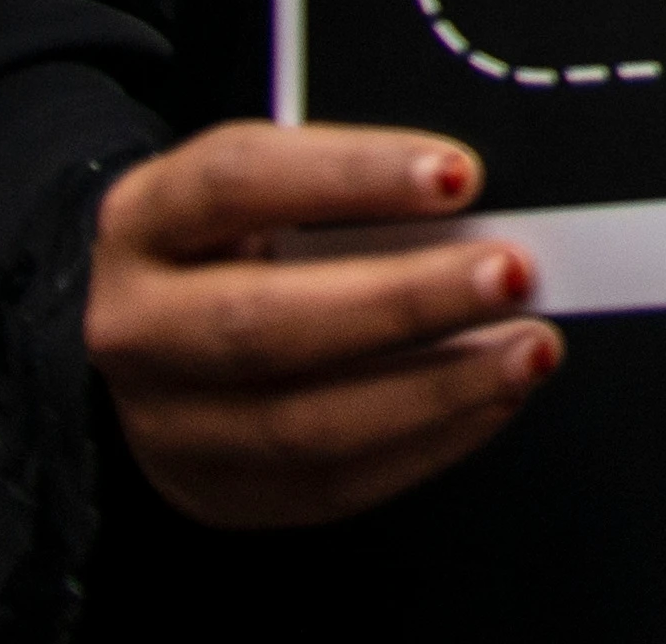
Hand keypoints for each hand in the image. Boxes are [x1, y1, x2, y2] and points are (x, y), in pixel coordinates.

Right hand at [89, 125, 556, 530]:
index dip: (351, 176)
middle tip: (511, 275)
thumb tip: (476, 196)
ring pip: (298, 422)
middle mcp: (138, 325)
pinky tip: (491, 400)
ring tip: (527, 350)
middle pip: (263, 322)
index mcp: (149, 219)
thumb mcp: (276, 186)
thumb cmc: (245, 239)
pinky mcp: (218, 490)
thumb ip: (359, 186)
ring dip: (434, 388)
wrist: (161, 330)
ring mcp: (165, 422)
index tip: (459, 174)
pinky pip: (329, 484)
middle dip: (403, 301)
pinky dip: (427, 442)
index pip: (237, 181)